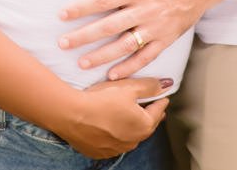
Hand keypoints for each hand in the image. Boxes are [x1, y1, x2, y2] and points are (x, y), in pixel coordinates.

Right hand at [52, 77, 169, 158]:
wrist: (71, 114)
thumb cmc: (100, 99)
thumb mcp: (128, 87)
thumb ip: (149, 87)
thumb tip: (166, 84)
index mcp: (144, 126)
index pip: (157, 111)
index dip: (160, 101)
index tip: (162, 96)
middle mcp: (133, 141)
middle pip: (145, 126)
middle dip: (148, 116)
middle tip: (150, 107)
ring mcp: (116, 149)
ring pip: (129, 136)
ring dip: (130, 127)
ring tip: (128, 117)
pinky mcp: (100, 152)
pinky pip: (112, 143)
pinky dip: (114, 135)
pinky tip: (109, 127)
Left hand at [58, 0, 214, 78]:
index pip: (103, 0)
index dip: (81, 8)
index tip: (62, 15)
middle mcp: (145, 10)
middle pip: (109, 27)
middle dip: (84, 36)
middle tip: (63, 43)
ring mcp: (156, 27)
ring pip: (125, 46)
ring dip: (102, 56)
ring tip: (81, 63)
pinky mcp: (167, 39)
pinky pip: (146, 57)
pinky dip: (130, 67)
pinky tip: (112, 74)